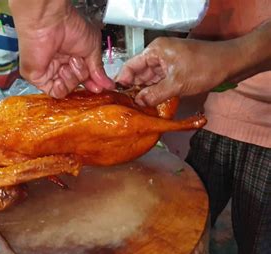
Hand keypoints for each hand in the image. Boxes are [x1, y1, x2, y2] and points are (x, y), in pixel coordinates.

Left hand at [10, 1, 112, 97]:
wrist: (50, 23)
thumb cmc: (69, 26)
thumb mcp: (92, 48)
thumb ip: (98, 69)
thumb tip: (106, 84)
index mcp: (72, 57)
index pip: (83, 77)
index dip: (92, 83)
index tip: (100, 86)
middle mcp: (60, 65)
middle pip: (76, 84)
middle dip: (82, 75)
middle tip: (80, 61)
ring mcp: (49, 72)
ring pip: (67, 89)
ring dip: (72, 77)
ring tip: (69, 61)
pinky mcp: (39, 78)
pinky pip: (54, 92)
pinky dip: (61, 87)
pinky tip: (61, 73)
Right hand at [116, 37, 231, 105]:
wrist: (231, 64)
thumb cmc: (205, 68)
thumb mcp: (177, 84)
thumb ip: (154, 94)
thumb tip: (138, 103)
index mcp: (155, 51)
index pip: (130, 66)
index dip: (122, 82)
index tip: (117, 98)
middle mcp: (158, 54)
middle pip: (138, 73)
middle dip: (134, 89)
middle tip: (127, 107)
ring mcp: (166, 62)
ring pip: (148, 79)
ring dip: (144, 92)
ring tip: (137, 108)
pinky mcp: (174, 70)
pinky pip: (158, 81)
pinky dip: (155, 91)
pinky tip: (150, 104)